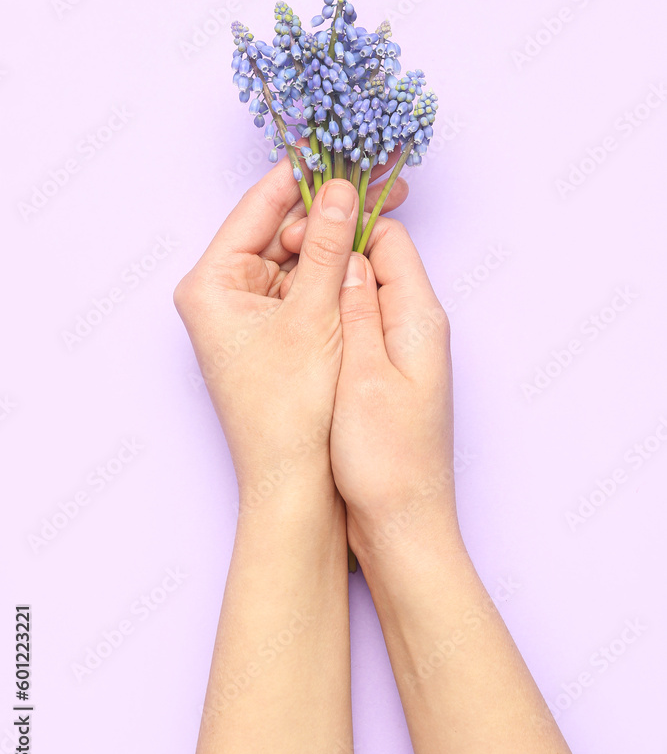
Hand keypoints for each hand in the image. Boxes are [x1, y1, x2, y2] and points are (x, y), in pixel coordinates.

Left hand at [173, 153, 408, 511]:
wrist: (293, 478)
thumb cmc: (289, 408)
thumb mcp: (314, 315)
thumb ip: (326, 247)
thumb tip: (340, 190)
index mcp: (211, 283)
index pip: (258, 207)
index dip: (304, 177)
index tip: (343, 152)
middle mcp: (222, 292)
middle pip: (279, 230)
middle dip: (329, 211)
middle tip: (379, 188)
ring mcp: (247, 311)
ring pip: (295, 257)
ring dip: (335, 241)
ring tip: (380, 216)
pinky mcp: (271, 330)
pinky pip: (302, 285)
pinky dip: (331, 272)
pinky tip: (365, 254)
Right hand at [281, 213, 461, 564]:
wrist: (404, 525)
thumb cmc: (386, 459)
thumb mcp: (361, 375)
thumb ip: (356, 309)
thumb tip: (348, 253)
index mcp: (419, 318)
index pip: (388, 240)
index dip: (343, 228)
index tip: (299, 238)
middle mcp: (418, 328)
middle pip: (377, 263)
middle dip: (332, 253)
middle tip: (283, 263)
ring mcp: (405, 353)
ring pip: (365, 295)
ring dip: (330, 288)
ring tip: (289, 295)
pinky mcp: (389, 376)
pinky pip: (362, 327)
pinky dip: (334, 320)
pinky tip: (306, 333)